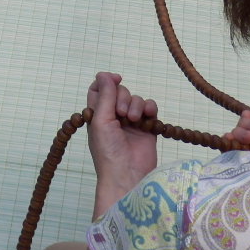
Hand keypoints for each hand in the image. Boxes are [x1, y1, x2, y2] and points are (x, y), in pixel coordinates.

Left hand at [86, 72, 159, 200]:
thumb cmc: (108, 151)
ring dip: (135, 105)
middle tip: (121, 113)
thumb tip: (105, 74)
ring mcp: (131, 121)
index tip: (115, 79)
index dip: (106, 81)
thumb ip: (105, 96)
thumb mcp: (100, 121)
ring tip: (133, 120)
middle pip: (119, 91)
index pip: (99, 89)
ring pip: (136, 98)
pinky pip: (150, 108)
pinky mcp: (148, 127)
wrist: (127, 175)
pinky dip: (149, 108)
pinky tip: (147, 117)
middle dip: (122, 97)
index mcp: (98, 114)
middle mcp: (114, 116)